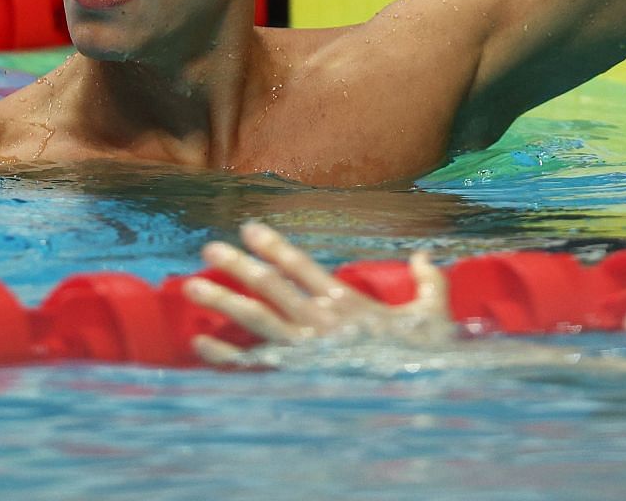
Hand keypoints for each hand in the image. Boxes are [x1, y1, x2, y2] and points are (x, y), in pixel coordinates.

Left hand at [185, 221, 456, 366]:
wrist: (417, 397)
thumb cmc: (425, 357)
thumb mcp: (434, 313)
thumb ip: (429, 281)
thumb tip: (424, 255)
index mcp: (346, 301)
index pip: (301, 265)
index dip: (273, 245)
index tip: (249, 227)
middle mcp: (319, 321)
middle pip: (269, 286)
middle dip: (237, 265)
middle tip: (208, 248)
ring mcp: (304, 351)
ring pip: (255, 319)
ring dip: (221, 302)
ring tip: (192, 287)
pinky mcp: (297, 377)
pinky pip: (253, 365)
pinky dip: (225, 355)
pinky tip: (200, 343)